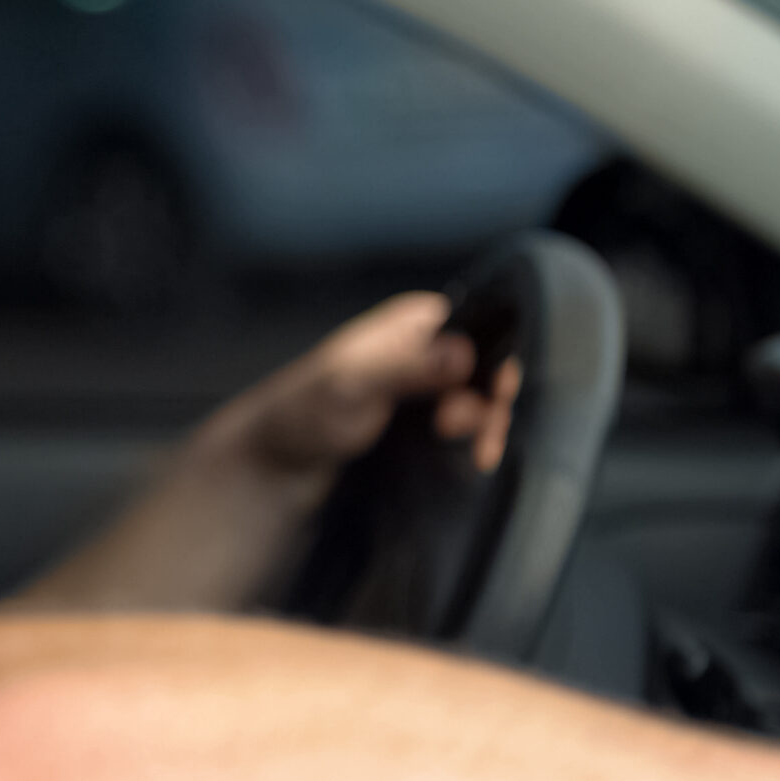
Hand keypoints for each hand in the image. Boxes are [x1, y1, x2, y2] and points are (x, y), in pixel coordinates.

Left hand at [211, 292, 520, 483]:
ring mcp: (428, 382)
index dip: (501, 364)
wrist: (278, 459)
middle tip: (466, 434)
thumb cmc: (305, 413)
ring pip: (484, 398)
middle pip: (491, 367)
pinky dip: (475, 439)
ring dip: (486, 425)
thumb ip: (407, 367)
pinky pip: (468, 423)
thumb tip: (463, 353)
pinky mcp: (425, 416)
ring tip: (473, 451)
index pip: (485, 327)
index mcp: (415, 321)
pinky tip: (471, 458)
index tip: (498, 401)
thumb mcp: (353, 385)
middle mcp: (428, 345)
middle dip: (492, 403)